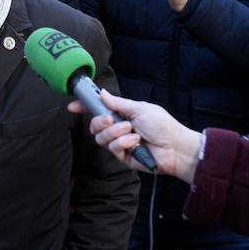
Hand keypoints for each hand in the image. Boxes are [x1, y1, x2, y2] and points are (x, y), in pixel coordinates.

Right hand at [69, 89, 202, 180]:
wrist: (175, 147)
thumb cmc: (162, 125)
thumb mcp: (140, 108)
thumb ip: (118, 103)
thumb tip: (102, 93)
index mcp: (123, 114)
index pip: (99, 110)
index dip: (85, 107)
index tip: (73, 106)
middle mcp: (119, 128)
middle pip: (95, 125)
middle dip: (99, 121)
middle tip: (111, 119)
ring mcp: (120, 143)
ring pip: (100, 138)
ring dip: (115, 132)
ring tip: (131, 130)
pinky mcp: (123, 156)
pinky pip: (112, 148)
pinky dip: (124, 142)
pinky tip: (136, 141)